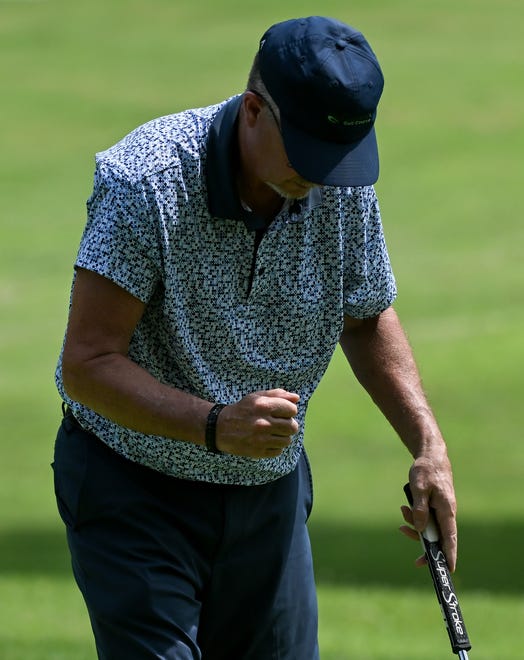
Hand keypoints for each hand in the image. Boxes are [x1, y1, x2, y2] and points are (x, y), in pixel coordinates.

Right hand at [215, 389, 299, 458]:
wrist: (220, 428)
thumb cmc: (242, 410)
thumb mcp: (257, 397)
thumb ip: (278, 395)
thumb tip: (296, 398)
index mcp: (264, 406)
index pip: (292, 410)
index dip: (289, 410)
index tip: (282, 412)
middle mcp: (263, 423)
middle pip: (293, 427)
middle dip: (288, 424)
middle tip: (279, 423)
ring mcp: (261, 439)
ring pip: (287, 440)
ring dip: (282, 436)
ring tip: (272, 432)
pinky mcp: (258, 452)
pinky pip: (278, 451)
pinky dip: (275, 446)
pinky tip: (266, 441)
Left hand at [400, 455, 457, 571]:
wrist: (430, 457)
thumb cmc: (427, 471)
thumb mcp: (420, 489)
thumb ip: (420, 509)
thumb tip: (420, 530)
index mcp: (447, 510)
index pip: (450, 538)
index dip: (450, 555)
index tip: (449, 570)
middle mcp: (446, 514)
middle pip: (439, 539)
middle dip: (426, 547)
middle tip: (417, 561)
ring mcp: (441, 511)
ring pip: (429, 528)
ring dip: (415, 525)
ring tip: (403, 510)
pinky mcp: (434, 507)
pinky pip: (425, 519)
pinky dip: (415, 517)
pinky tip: (405, 507)